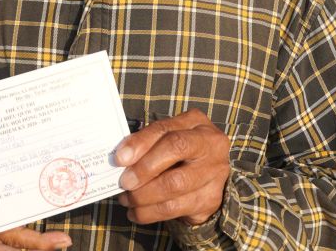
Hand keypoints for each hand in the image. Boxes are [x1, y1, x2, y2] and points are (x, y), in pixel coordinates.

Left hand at [114, 109, 230, 225]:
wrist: (208, 177)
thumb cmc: (179, 153)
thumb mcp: (166, 139)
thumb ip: (147, 143)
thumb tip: (122, 158)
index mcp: (196, 122)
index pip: (165, 129)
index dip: (140, 143)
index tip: (120, 158)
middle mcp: (210, 144)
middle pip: (175, 150)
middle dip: (144, 168)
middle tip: (124, 182)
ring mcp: (215, 173)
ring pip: (174, 184)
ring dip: (143, 195)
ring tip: (127, 199)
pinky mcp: (210, 199)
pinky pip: (175, 208)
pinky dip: (150, 213)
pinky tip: (137, 212)